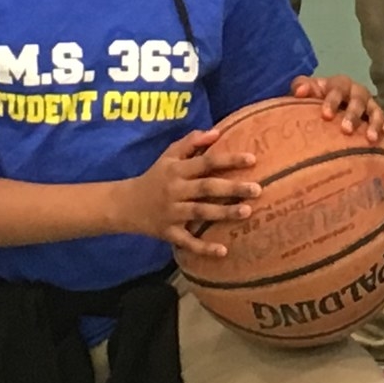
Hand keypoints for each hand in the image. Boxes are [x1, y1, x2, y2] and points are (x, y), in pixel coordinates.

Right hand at [121, 125, 262, 259]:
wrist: (125, 205)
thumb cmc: (155, 177)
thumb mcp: (168, 156)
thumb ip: (192, 142)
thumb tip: (218, 131)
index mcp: (177, 170)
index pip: (206, 161)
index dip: (228, 160)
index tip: (253, 159)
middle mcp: (175, 190)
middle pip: (206, 187)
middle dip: (232, 188)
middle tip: (257, 189)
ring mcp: (172, 213)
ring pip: (201, 212)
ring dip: (224, 213)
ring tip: (247, 212)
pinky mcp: (169, 232)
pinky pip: (188, 241)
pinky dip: (204, 248)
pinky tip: (223, 251)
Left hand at [291, 73, 383, 150]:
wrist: (332, 105)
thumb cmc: (318, 98)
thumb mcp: (309, 90)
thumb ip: (302, 87)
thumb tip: (299, 92)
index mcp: (340, 85)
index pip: (337, 90)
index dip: (332, 101)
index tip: (325, 115)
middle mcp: (359, 94)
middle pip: (358, 101)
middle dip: (353, 115)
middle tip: (346, 130)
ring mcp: (371, 108)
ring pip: (377, 114)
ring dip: (375, 126)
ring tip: (371, 140)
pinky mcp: (380, 123)